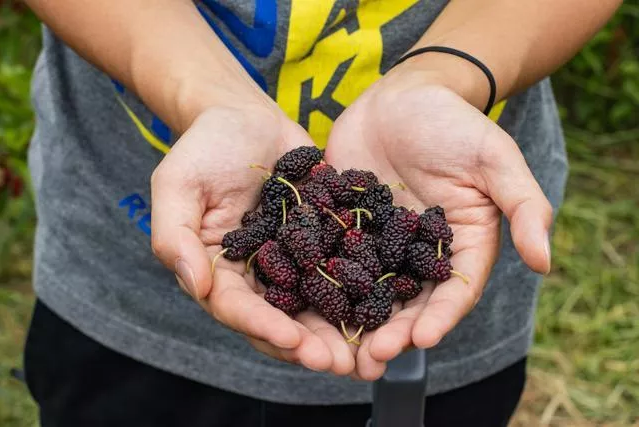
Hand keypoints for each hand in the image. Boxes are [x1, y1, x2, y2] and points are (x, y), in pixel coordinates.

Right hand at [150, 105, 354, 375]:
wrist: (246, 117)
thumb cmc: (205, 147)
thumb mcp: (176, 185)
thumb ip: (174, 236)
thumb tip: (197, 286)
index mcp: (218, 270)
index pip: (238, 309)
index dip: (264, 327)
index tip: (294, 341)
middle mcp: (256, 275)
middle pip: (281, 319)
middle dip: (309, 345)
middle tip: (340, 364)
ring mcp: (292, 261)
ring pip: (315, 306)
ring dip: (341, 331)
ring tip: (370, 353)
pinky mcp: (321, 242)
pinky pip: (342, 271)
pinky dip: (363, 292)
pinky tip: (388, 308)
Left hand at [325, 68, 551, 379]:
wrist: (404, 95)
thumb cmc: (455, 123)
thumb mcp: (494, 159)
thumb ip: (523, 205)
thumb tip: (545, 262)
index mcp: (457, 244)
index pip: (453, 290)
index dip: (439, 317)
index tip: (421, 341)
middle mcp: (417, 252)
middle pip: (406, 300)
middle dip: (391, 330)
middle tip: (371, 358)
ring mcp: (378, 241)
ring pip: (366, 288)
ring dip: (353, 319)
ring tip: (337, 348)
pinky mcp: (344, 225)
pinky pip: (331, 255)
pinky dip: (318, 280)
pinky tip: (300, 301)